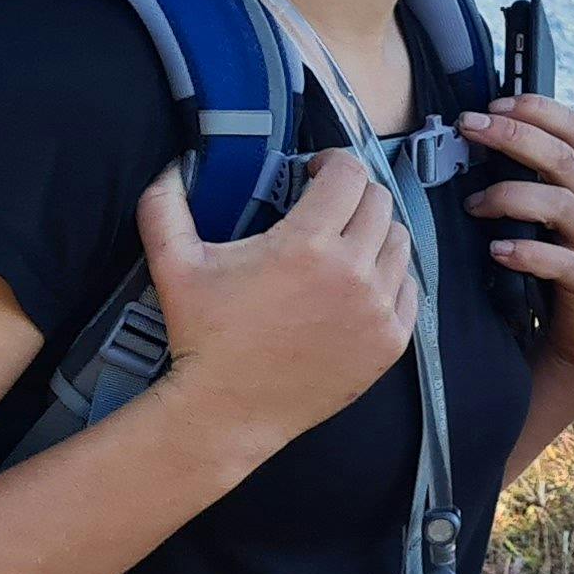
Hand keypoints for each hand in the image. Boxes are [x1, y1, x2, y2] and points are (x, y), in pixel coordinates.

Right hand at [136, 157, 418, 447]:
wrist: (228, 410)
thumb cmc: (203, 336)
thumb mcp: (174, 265)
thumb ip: (164, 207)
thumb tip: (172, 166)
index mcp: (308, 244)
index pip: (348, 174)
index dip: (332, 162)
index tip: (315, 172)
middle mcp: (353, 272)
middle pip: (379, 203)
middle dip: (353, 194)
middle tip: (328, 206)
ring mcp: (378, 309)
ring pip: (399, 243)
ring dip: (375, 233)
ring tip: (344, 244)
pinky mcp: (391, 341)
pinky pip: (409, 288)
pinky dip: (390, 277)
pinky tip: (360, 282)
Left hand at [458, 94, 573, 386]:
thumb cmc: (562, 268)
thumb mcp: (556, 219)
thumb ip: (535, 184)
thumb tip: (479, 143)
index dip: (539, 110)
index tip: (496, 102)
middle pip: (564, 158)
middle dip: (514, 136)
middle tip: (469, 126)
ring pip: (563, 204)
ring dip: (512, 195)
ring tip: (473, 203)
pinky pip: (562, 262)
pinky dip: (528, 253)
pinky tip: (497, 252)